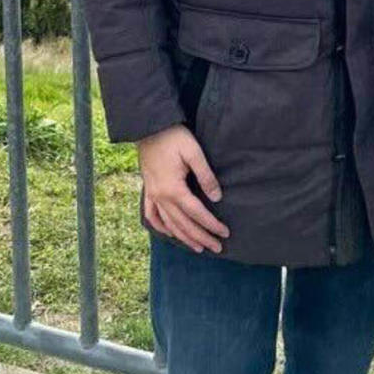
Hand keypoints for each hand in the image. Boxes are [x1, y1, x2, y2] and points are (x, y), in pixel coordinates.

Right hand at [137, 124, 228, 253]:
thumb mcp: (194, 152)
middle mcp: (161, 197)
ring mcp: (153, 195)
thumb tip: (217, 197)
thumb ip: (206, 176)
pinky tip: (169, 233)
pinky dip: (161, 227)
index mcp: (174, 189)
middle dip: (202, 237)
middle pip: (184, 224)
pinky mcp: (148, 190)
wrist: (148, 126)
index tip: (225, 233)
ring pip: (169, 224)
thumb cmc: (173, 137)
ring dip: (184, 238)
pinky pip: (152, 215)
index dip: (212, 225)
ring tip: (198, 247)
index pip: (197, 213)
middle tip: (217, 247)